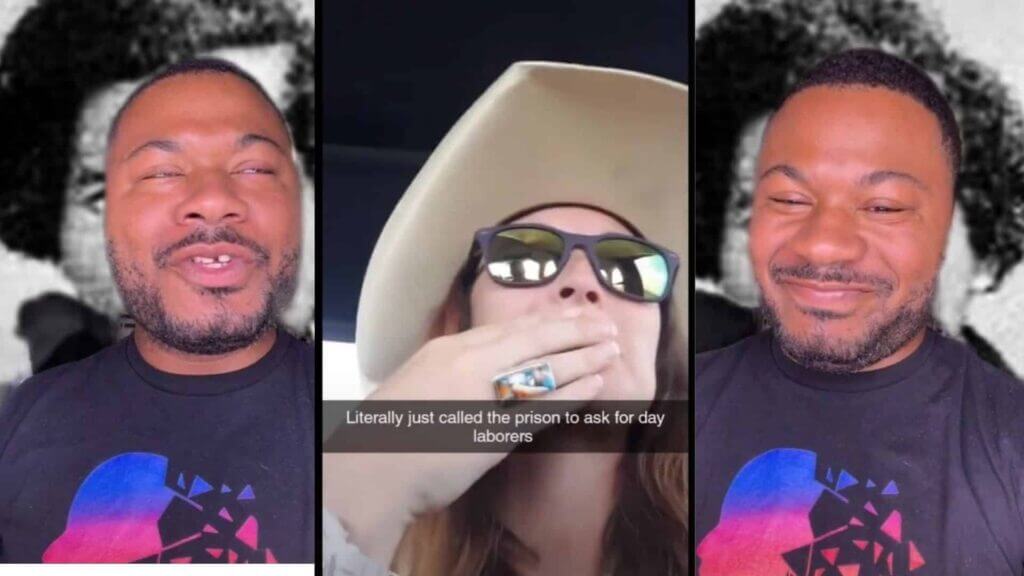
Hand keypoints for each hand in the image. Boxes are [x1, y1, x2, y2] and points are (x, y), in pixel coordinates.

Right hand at [324, 307, 619, 564]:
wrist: (371, 470)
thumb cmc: (387, 433)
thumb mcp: (415, 383)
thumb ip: (445, 369)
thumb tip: (466, 367)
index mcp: (448, 349)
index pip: (508, 328)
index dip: (546, 320)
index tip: (571, 314)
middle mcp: (469, 362)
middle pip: (534, 337)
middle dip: (574, 328)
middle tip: (605, 324)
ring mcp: (484, 392)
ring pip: (546, 366)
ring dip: (584, 356)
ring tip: (612, 349)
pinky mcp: (495, 428)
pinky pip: (544, 405)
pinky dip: (574, 392)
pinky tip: (597, 384)